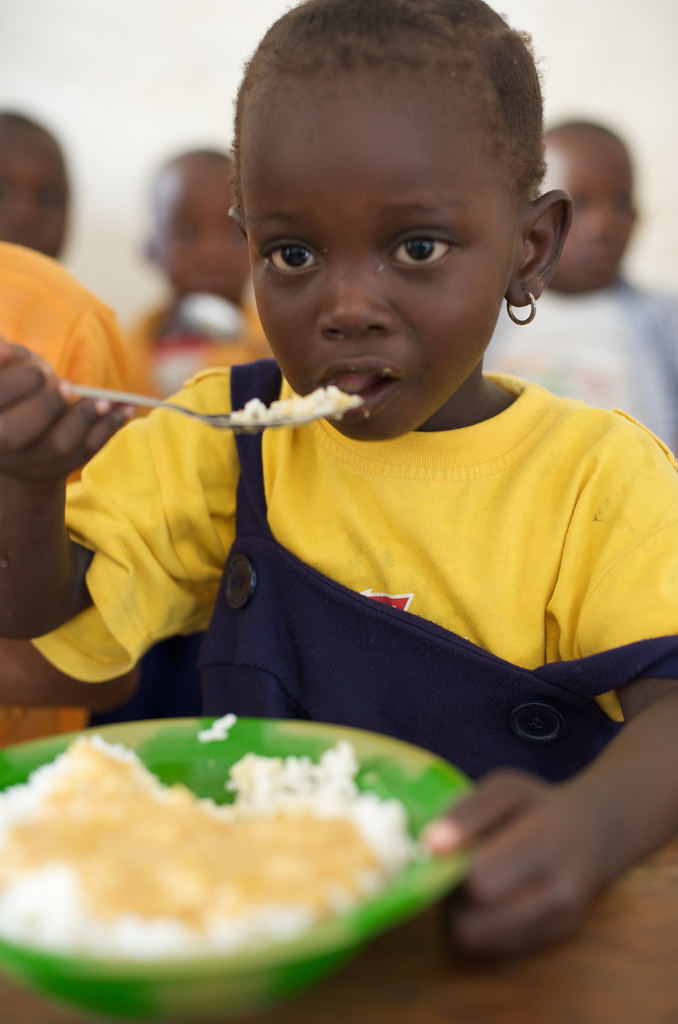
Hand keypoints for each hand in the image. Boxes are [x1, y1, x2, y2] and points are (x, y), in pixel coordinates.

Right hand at [0, 337, 132, 482]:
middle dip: (46, 406)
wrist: (17, 441)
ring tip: (106, 400)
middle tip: (68, 385)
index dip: (18, 384)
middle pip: (15, 433)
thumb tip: (3, 347)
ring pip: (58, 444)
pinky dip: (108, 427)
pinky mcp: (57, 469)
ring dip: (86, 418)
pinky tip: (125, 408)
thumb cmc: (12, 390)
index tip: (41, 371)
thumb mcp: (5, 372)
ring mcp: (27, 464)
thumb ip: (4, 360)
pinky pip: (86, 451)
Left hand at [423, 770, 604, 954]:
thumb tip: (431, 844)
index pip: (480, 878)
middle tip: (458, 867)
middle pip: (475, 914)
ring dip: (463, 914)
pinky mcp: (555, 939)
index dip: (449, 866)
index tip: (439, 848)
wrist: (593, 832)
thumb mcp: (505, 789)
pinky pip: (493, 948)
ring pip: (478, 938)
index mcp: (547, 838)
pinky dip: (481, 926)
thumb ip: (467, 811)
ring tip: (474, 883)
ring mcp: (560, 920)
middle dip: (454, 892)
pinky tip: (492, 898)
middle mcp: (561, 888)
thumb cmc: (537, 807)